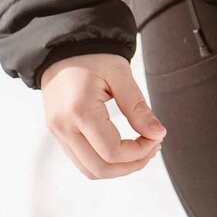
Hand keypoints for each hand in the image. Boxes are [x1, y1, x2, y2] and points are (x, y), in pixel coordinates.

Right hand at [40, 52, 165, 180]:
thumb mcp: (120, 73)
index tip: (157, 137)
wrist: (63, 45)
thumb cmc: (93, 55)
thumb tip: (158, 133)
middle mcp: (64, 127)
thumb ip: (137, 106)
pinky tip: (123, 147)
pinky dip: (104, 161)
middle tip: (153, 147)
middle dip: (131, 165)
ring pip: (89, 170)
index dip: (139, 152)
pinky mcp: (58, 133)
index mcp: (79, 110)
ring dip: (118, 168)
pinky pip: (81, 160)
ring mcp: (58, 133)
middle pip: (100, 169)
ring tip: (141, 149)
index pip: (112, 152)